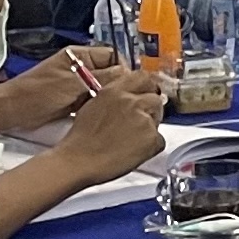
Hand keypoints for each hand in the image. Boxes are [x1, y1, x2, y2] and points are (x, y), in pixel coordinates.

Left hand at [0, 45, 120, 133]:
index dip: (122, 68)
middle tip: (120, 97)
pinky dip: (97, 106)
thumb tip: (126, 74)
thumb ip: (101, 77)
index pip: (112, 55)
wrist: (14, 111)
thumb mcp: (73, 83)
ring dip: (106, 97)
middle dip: (116, 84)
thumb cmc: (36, 93)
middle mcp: (80, 66)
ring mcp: (77, 83)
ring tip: (108, 106)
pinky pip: (94, 100)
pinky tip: (98, 112)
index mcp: (79, 55)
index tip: (128, 83)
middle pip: (110, 72)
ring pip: (104, 88)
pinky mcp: (74, 99)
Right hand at [48, 67, 168, 184]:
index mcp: (115, 91)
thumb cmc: (81, 139)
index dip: (147, 87)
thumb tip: (127, 98)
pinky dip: (151, 147)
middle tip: (140, 122)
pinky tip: (134, 151)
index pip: (143, 77)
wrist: (78, 160)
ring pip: (158, 119)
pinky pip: (159, 140)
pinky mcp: (151, 138)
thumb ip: (114, 98)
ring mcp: (144, 119)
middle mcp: (131, 102)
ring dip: (150, 127)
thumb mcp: (93, 105)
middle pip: (155, 98)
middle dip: (151, 109)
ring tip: (132, 139)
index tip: (147, 94)